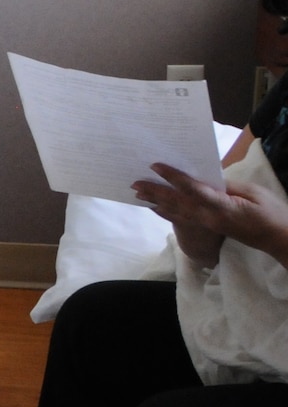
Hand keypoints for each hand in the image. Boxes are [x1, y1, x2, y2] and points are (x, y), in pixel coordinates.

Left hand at [133, 163, 287, 267]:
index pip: (193, 190)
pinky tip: (156, 208)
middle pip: (178, 203)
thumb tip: (207, 178)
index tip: (155, 166)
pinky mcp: (210, 228)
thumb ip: (228, 185)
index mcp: (223, 207)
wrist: (281, 240)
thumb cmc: (272, 213)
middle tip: (134, 183)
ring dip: (156, 202)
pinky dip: (168, 213)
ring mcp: (209, 225)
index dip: (173, 177)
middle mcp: (211, 218)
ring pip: (177, 213)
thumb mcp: (254, 193)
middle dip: (155, 192)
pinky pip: (184, 220)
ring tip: (138, 193)